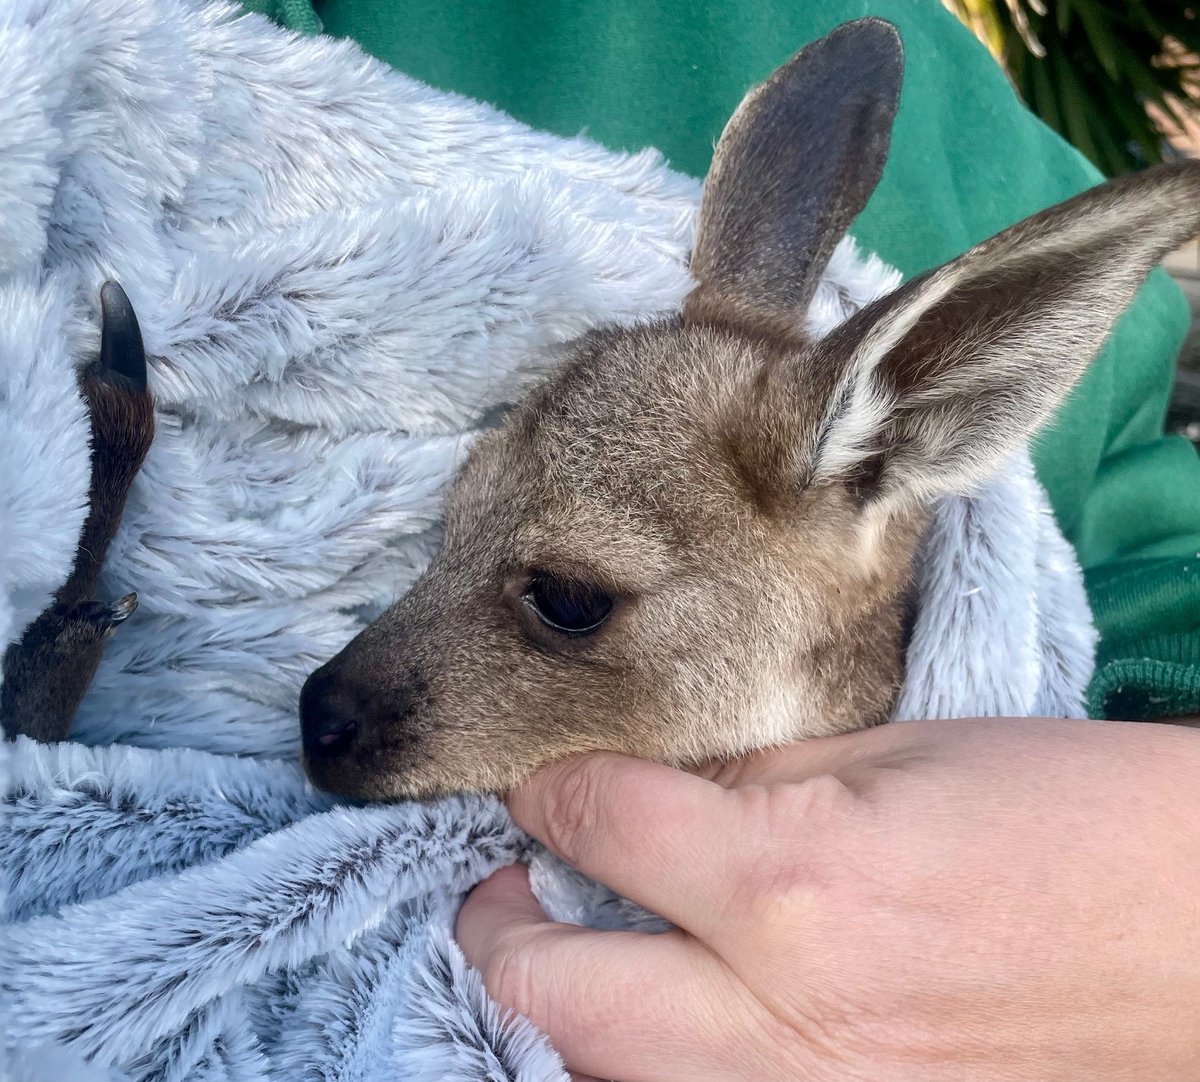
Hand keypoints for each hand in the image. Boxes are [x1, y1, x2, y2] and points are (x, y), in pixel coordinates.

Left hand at [455, 717, 1199, 1080]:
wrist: (1197, 946)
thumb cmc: (1063, 817)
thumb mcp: (895, 759)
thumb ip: (750, 786)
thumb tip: (647, 796)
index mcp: (796, 883)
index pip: (604, 827)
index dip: (550, 794)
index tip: (543, 786)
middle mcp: (782, 1020)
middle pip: (558, 993)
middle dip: (502, 932)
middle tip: (504, 888)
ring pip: (603, 1078)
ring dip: (563, 1011)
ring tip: (563, 950)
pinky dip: (639, 1063)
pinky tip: (655, 1013)